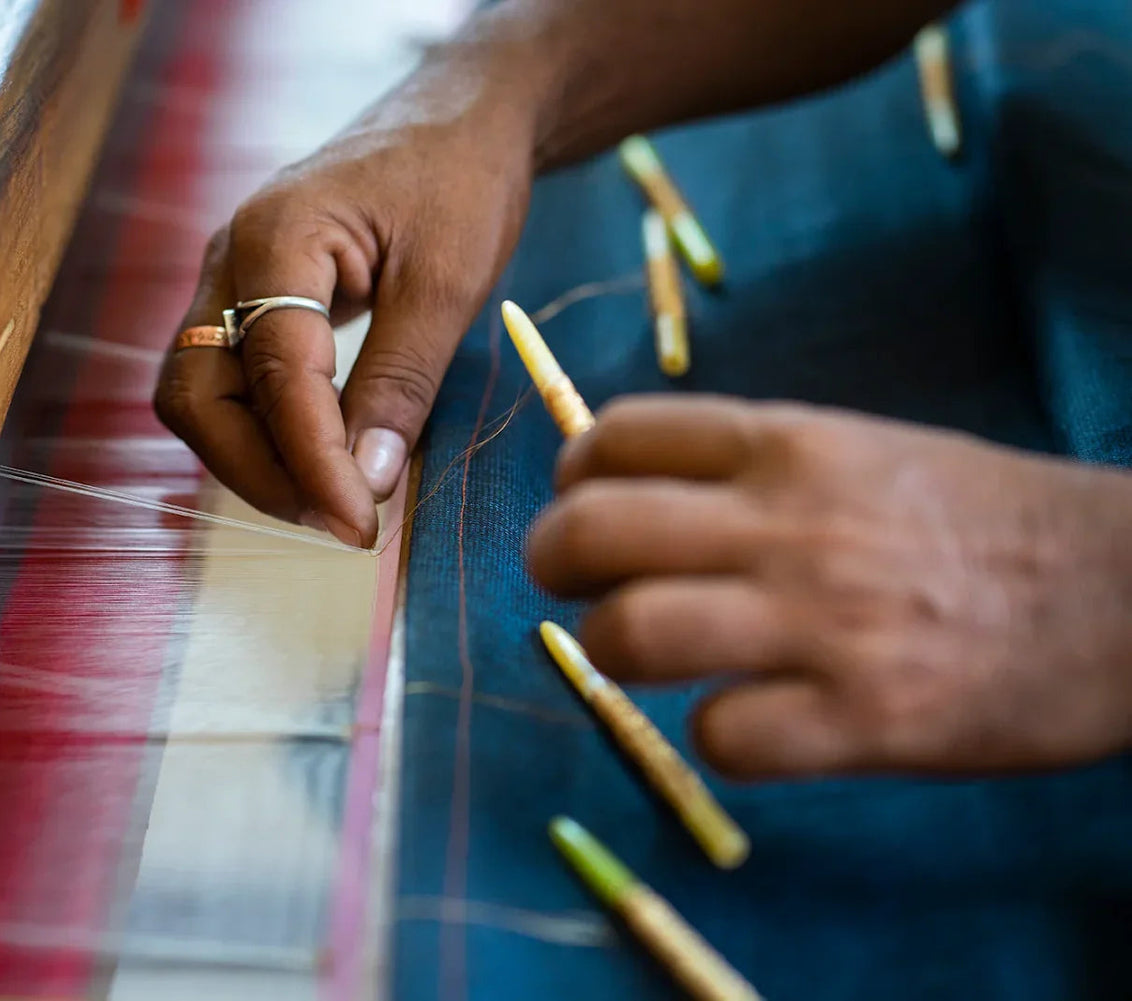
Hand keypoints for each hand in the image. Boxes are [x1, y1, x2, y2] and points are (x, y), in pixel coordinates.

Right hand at [154, 76, 533, 546]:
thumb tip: (367, 482)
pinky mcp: (251, 304)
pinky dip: (268, 435)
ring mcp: (231, 283)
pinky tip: (324, 463)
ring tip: (337, 501)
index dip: (311, 460)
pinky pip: (232, 385)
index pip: (272, 374)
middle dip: (259, 472)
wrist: (458, 118)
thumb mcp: (449, 280)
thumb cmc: (458, 178)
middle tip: (343, 522)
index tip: (358, 523)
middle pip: (195, 395)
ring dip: (258, 462)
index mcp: (275, 236)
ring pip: (203, 398)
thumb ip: (401, 380)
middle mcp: (230, 261)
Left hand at [526, 396, 1131, 779]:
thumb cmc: (982, 519)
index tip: (581, 503)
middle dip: (551, 563)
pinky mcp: (865, 718)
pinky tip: (744, 723)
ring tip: (641, 657)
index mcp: (790, 443)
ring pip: (631, 633)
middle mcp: (791, 522)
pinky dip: (712, 735)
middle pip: (592, 531)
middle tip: (572, 587)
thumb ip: (751, 465)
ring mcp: (825, 621)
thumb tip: (625, 487)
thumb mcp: (862, 450)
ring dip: (611, 652)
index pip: (617, 435)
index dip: (572, 475)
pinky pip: (720, 736)